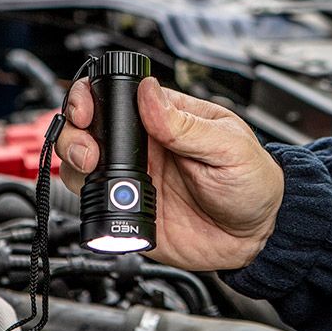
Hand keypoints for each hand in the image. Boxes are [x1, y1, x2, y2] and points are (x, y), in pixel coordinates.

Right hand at [56, 76, 284, 271]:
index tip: (88, 109)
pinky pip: (95, 204)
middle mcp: (145, 147)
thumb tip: (150, 93)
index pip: (118, 96)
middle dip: (75, 131)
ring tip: (90, 168)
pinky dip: (87, 201)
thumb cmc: (253, 183)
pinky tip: (105, 201)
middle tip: (88, 148)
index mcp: (167, 119)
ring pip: (82, 163)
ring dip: (73, 161)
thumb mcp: (228, 147)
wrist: (258, 237)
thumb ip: (187, 125)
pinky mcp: (131, 211)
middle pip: (90, 128)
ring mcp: (135, 179)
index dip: (93, 96)